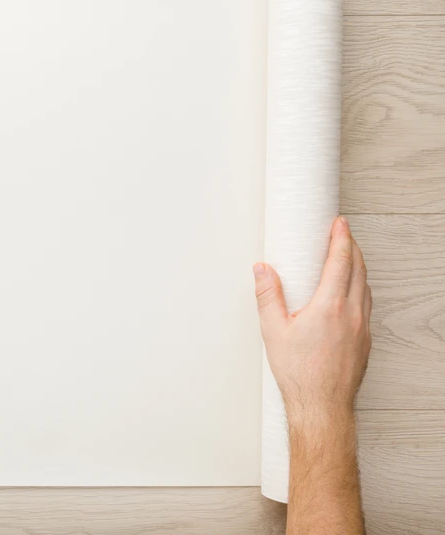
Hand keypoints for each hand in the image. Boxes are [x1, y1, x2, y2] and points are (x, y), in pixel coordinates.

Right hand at [254, 216, 371, 427]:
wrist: (322, 406)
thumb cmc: (298, 373)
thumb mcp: (273, 330)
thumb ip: (267, 295)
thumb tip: (263, 270)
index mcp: (329, 307)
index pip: (341, 262)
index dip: (341, 238)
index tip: (340, 223)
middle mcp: (352, 314)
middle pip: (359, 269)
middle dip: (352, 247)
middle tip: (343, 233)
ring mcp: (362, 328)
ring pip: (366, 287)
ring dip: (358, 267)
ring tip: (347, 258)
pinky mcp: (365, 341)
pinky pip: (367, 305)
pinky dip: (360, 288)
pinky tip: (349, 292)